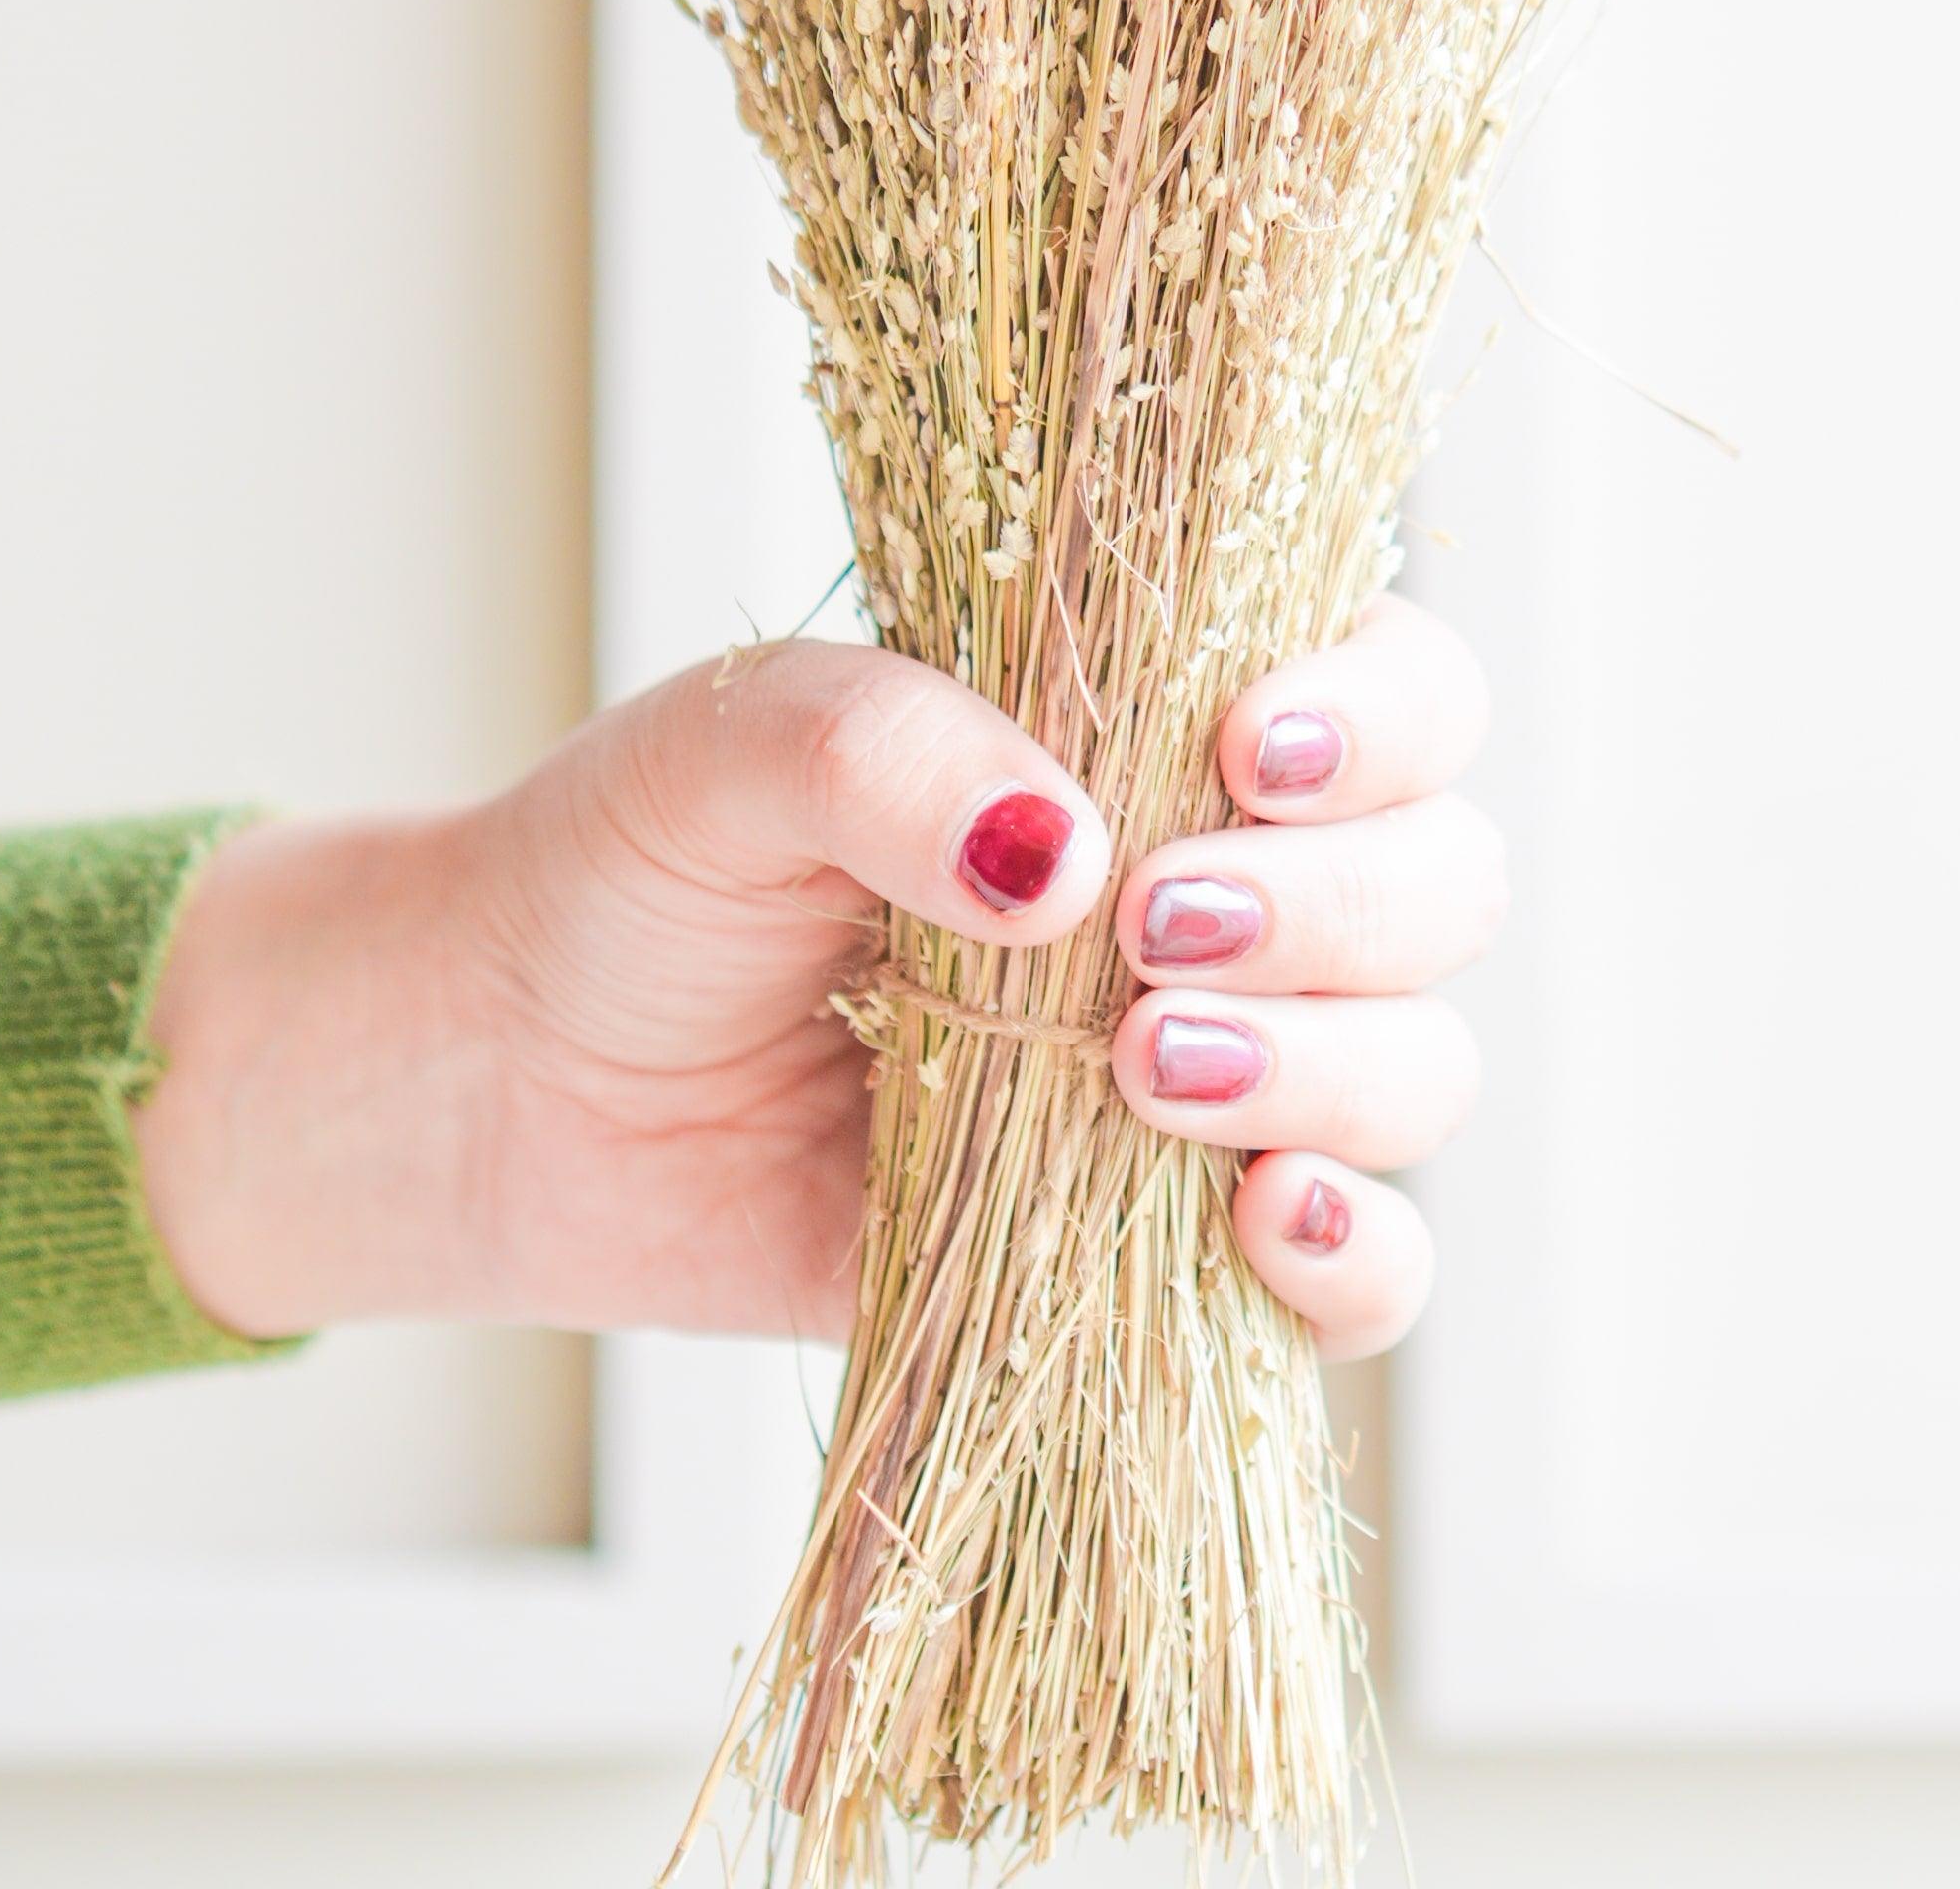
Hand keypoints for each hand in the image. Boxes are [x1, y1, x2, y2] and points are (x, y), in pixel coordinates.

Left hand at [132, 597, 1497, 1366]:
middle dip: (1338, 906)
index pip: (1400, 685)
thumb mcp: (737, 749)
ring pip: (1415, 1065)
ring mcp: (1213, 1070)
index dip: (1380, 713)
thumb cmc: (640, 864)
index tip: (1244, 747)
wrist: (517, 1077)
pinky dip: (1360, 1259)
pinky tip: (1268, 1226)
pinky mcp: (1160, 1248)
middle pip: (1442, 879)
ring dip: (1329, 1067)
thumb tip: (1061, 859)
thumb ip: (893, 755)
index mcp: (1163, 716)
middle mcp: (1229, 885)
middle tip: (1151, 930)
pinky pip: (1358, 1274)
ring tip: (1138, 1068)